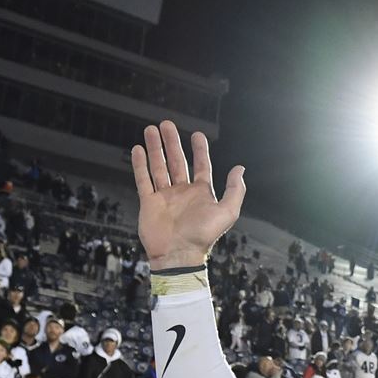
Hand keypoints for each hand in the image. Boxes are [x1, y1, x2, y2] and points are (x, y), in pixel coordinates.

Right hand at [131, 120, 245, 270]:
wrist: (179, 254)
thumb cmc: (204, 235)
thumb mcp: (227, 212)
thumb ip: (235, 190)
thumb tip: (240, 168)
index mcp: (201, 193)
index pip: (200, 166)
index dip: (199, 150)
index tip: (197, 134)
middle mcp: (182, 192)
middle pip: (177, 161)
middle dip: (172, 142)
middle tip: (166, 124)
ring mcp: (165, 197)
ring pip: (158, 167)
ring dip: (155, 148)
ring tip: (150, 130)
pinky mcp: (149, 203)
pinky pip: (143, 180)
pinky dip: (140, 165)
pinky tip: (138, 150)